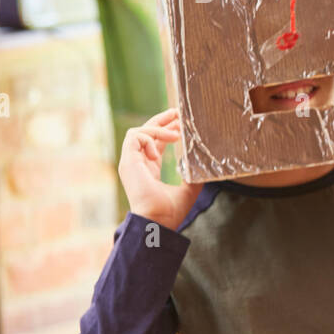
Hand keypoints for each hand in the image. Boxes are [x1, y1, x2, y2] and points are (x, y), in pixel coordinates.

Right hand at [117, 109, 202, 230]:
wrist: (158, 222)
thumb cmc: (171, 211)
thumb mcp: (189, 188)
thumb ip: (193, 174)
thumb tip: (206, 162)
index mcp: (149, 169)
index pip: (155, 143)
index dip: (167, 130)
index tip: (181, 122)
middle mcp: (138, 163)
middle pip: (145, 133)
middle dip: (161, 120)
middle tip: (177, 111)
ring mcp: (131, 162)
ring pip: (138, 132)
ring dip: (158, 128)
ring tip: (176, 135)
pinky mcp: (127, 161)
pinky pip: (135, 137)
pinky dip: (149, 138)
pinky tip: (160, 150)